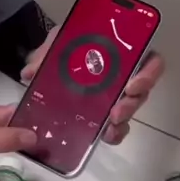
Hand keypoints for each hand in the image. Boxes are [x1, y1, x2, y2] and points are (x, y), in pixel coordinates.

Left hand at [22, 26, 163, 144]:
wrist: (54, 67)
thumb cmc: (65, 48)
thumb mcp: (58, 44)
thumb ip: (47, 53)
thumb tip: (30, 73)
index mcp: (121, 53)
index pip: (149, 60)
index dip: (149, 72)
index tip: (133, 84)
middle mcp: (126, 76)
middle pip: (143, 90)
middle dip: (133, 103)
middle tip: (117, 111)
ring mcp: (119, 98)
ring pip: (132, 110)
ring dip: (124, 119)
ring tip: (109, 125)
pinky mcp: (108, 117)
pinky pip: (118, 127)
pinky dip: (114, 133)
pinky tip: (104, 136)